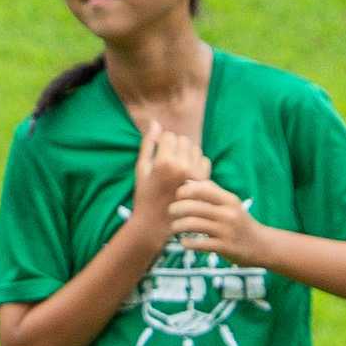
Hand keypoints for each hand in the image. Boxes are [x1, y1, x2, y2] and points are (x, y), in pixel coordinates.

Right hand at [131, 123, 207, 253]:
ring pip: (195, 148)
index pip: (169, 136)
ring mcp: (195, 174)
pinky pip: (204, 160)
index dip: (162, 142)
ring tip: (177, 167)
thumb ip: (148, 144)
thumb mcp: (141, 169)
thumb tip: (155, 123)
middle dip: (175, 146)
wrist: (157, 222)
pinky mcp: (204, 181)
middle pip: (184, 140)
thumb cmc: (144, 195)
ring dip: (187, 153)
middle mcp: (183, 166)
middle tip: (168, 161)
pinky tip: (187, 174)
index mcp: (164, 162)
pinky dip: (196, 163)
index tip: (158, 154)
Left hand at [168, 172, 267, 264]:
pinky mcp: (224, 247)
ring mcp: (226, 231)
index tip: (177, 197)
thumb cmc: (239, 222)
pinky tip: (184, 243)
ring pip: (192, 224)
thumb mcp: (231, 204)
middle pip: (192, 206)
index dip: (183, 191)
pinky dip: (187, 243)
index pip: (200, 189)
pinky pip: (198, 244)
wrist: (262, 246)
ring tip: (175, 228)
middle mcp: (228, 213)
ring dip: (177, 226)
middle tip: (171, 213)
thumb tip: (188, 182)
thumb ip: (212, 192)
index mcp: (229, 200)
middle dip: (175, 209)